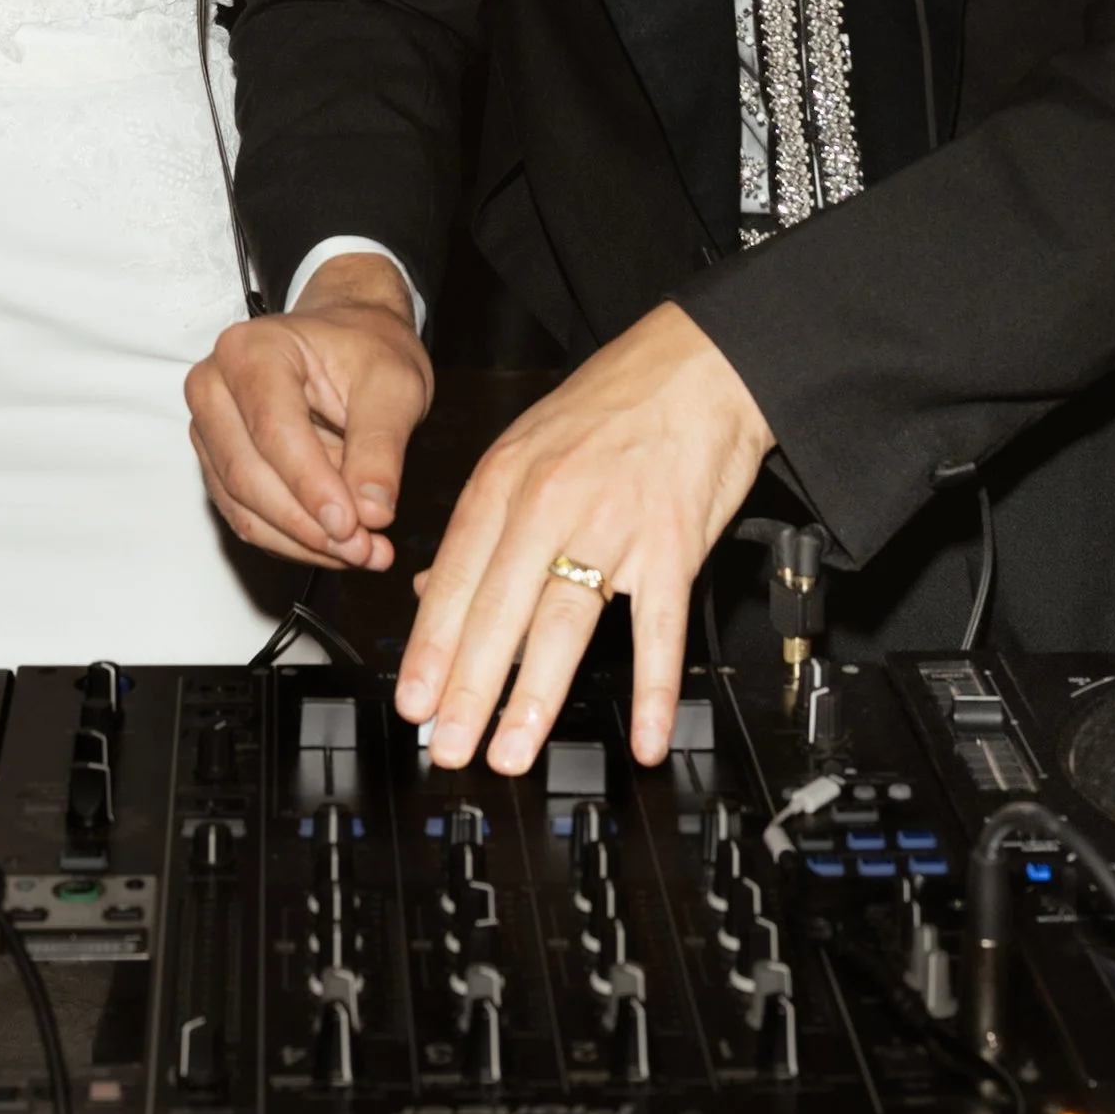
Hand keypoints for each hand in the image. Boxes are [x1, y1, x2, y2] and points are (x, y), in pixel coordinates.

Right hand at [186, 253, 432, 573]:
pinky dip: (293, 542)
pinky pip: (247, 519)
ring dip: (302, 542)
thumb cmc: (367, 350)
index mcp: (251, 350)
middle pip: (248, 475)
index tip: (353, 525)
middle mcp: (213, 387)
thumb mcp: (394, 386)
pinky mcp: (218, 465)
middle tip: (365, 550)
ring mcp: (209, 429)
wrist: (350, 341)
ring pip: (244, 507)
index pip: (273, 430)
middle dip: (308, 524)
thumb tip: (372, 512)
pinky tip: (338, 548)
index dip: (312, 485)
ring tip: (363, 553)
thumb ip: (381, 447)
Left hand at [395, 304, 773, 775]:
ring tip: (511, 750)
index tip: (412, 701)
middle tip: (447, 744)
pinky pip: (661, 627)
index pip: (456, 578)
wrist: (702, 363)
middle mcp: (551, 503)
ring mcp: (614, 525)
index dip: (430, 647)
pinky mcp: (675, 543)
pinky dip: (654, 687)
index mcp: (505, 480)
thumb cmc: (614, 404)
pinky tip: (644, 734)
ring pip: (564, 622)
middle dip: (467, 687)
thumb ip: (481, 524)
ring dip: (534, 695)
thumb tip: (437, 589)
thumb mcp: (525, 448)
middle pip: (499, 609)